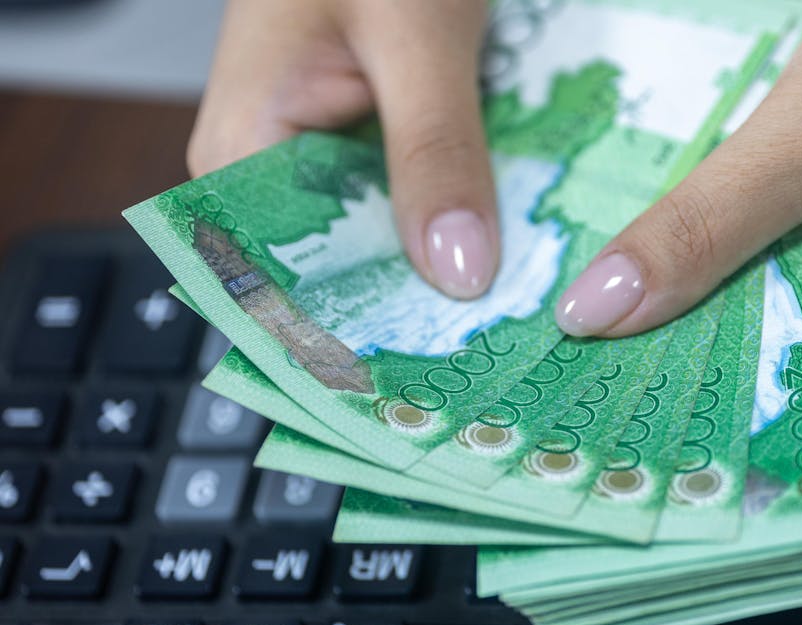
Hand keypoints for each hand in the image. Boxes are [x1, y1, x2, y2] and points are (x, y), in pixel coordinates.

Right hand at [188, 0, 498, 298]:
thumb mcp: (414, 41)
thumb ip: (434, 150)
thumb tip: (459, 271)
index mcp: (243, 149)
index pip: (292, 282)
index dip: (365, 326)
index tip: (440, 363)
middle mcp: (269, 163)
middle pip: (348, 263)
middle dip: (424, 291)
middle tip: (504, 326)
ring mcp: (319, 147)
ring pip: (390, 230)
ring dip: (451, 246)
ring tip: (516, 284)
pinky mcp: (365, 131)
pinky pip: (413, 189)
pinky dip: (460, 200)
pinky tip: (511, 222)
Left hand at [553, 0, 801, 406]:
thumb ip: (703, 230)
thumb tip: (589, 316)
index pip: (788, 410)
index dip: (686, 402)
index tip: (595, 392)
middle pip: (784, 378)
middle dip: (692, 358)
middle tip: (587, 351)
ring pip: (787, 334)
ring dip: (716, 313)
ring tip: (620, 317)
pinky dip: (749, 278)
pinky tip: (689, 270)